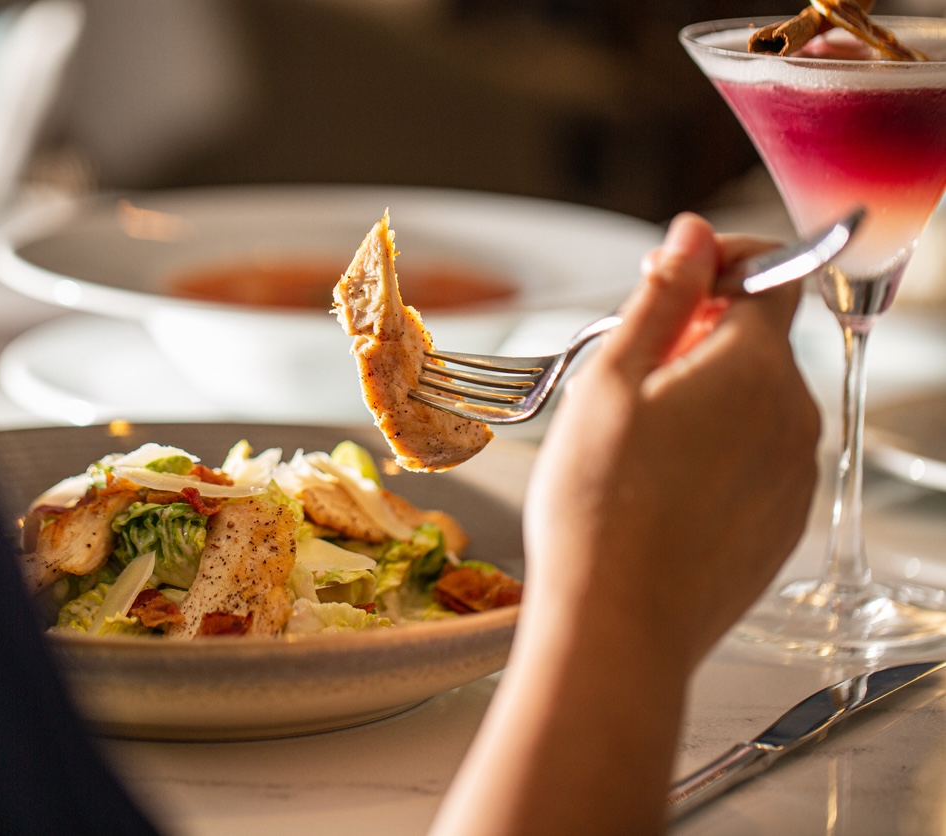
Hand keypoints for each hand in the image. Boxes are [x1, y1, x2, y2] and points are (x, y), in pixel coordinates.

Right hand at [525, 212, 820, 668]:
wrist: (617, 626)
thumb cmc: (597, 503)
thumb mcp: (610, 380)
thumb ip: (663, 297)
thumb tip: (694, 234)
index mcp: (753, 368)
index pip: (773, 274)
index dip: (721, 261)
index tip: (669, 279)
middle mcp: (794, 417)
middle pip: (760, 341)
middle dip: (701, 335)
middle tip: (628, 371)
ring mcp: (796, 477)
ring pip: (758, 403)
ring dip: (707, 395)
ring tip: (634, 439)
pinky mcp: (783, 525)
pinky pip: (759, 460)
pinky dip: (718, 450)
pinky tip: (659, 486)